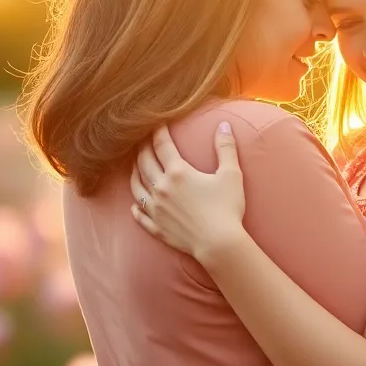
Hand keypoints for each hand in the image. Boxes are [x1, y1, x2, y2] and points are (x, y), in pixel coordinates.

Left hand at [129, 122, 247, 260]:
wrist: (219, 244)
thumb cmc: (227, 208)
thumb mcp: (231, 174)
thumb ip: (226, 148)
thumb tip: (224, 125)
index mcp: (178, 172)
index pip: (162, 145)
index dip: (158, 131)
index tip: (157, 122)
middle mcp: (161, 188)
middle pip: (144, 162)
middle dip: (142, 148)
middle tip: (141, 139)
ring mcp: (156, 209)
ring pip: (136, 186)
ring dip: (134, 173)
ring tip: (135, 166)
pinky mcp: (157, 227)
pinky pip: (140, 216)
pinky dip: (135, 208)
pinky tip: (134, 205)